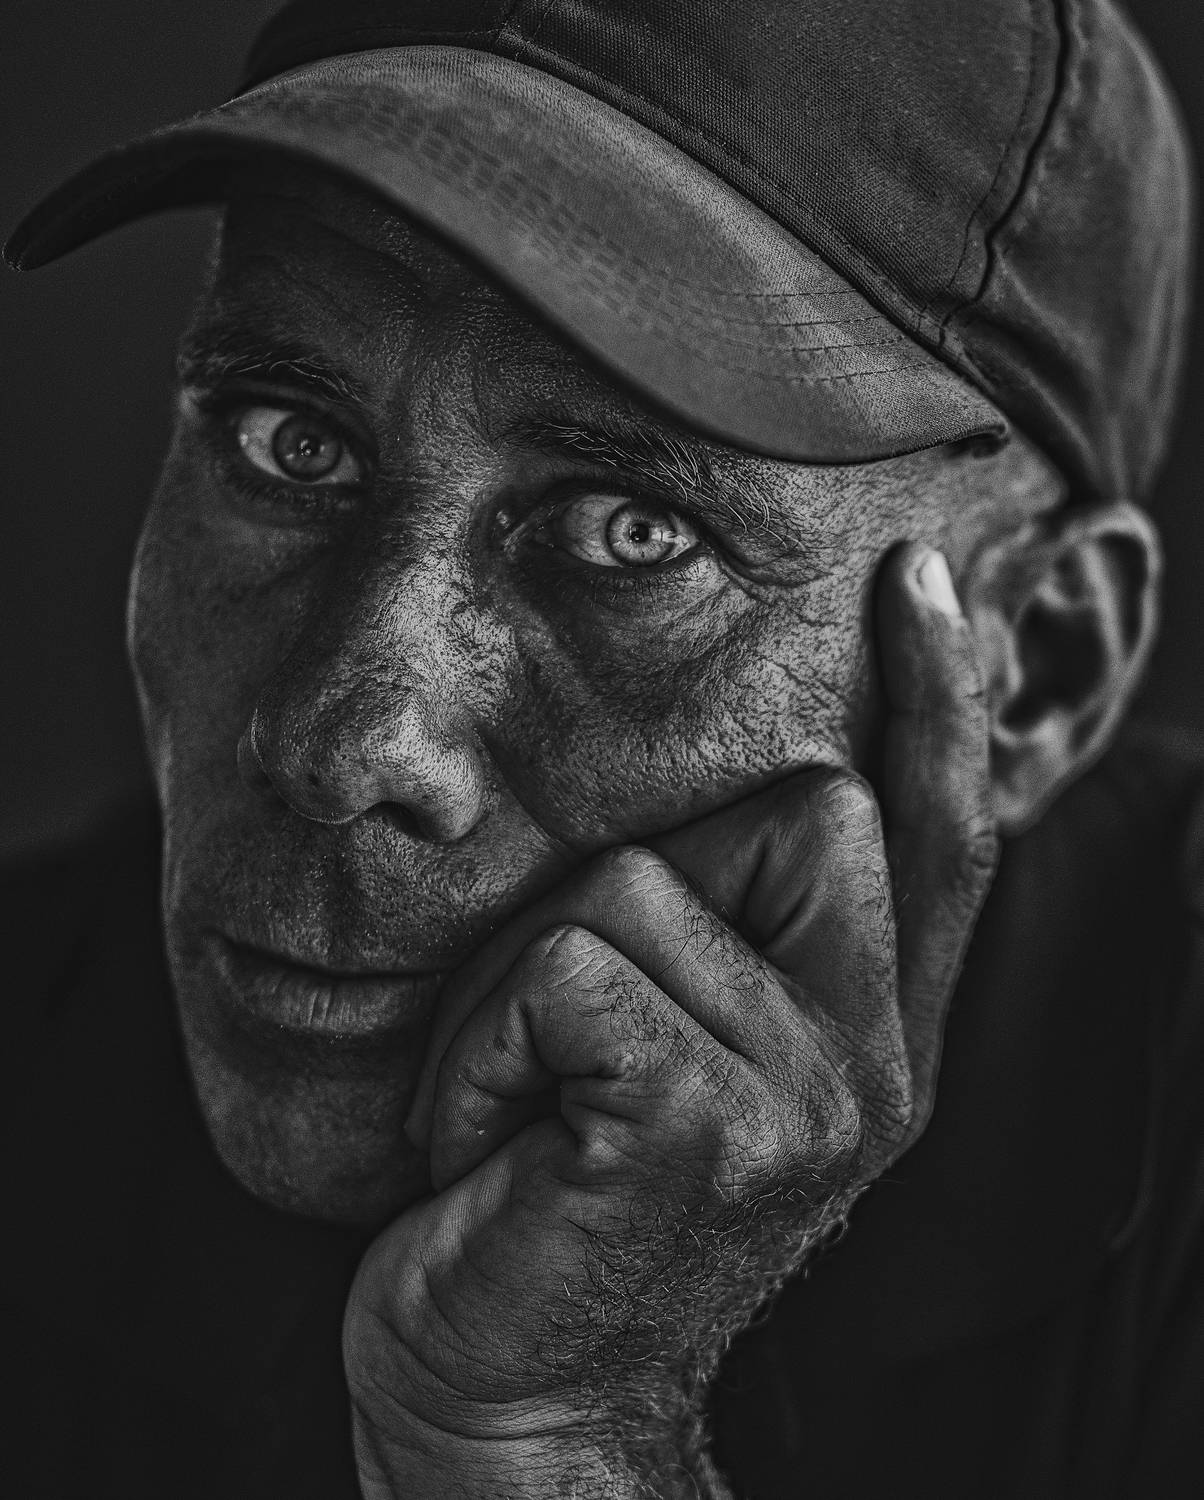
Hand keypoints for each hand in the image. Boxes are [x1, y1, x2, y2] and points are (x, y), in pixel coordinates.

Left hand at [344, 544, 997, 1497]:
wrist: (506, 1396)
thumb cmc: (556, 1202)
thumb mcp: (666, 1065)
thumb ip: (724, 946)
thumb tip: (738, 794)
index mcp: (863, 1038)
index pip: (937, 839)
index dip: (940, 706)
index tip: (918, 579)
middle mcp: (868, 1064)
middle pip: (787, 807)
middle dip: (633, 890)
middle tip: (567, 1036)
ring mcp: (806, 1098)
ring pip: (633, 884)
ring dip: (512, 993)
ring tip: (510, 1107)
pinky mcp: (707, 1124)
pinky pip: (567, 964)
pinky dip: (480, 1044)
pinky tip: (484, 1141)